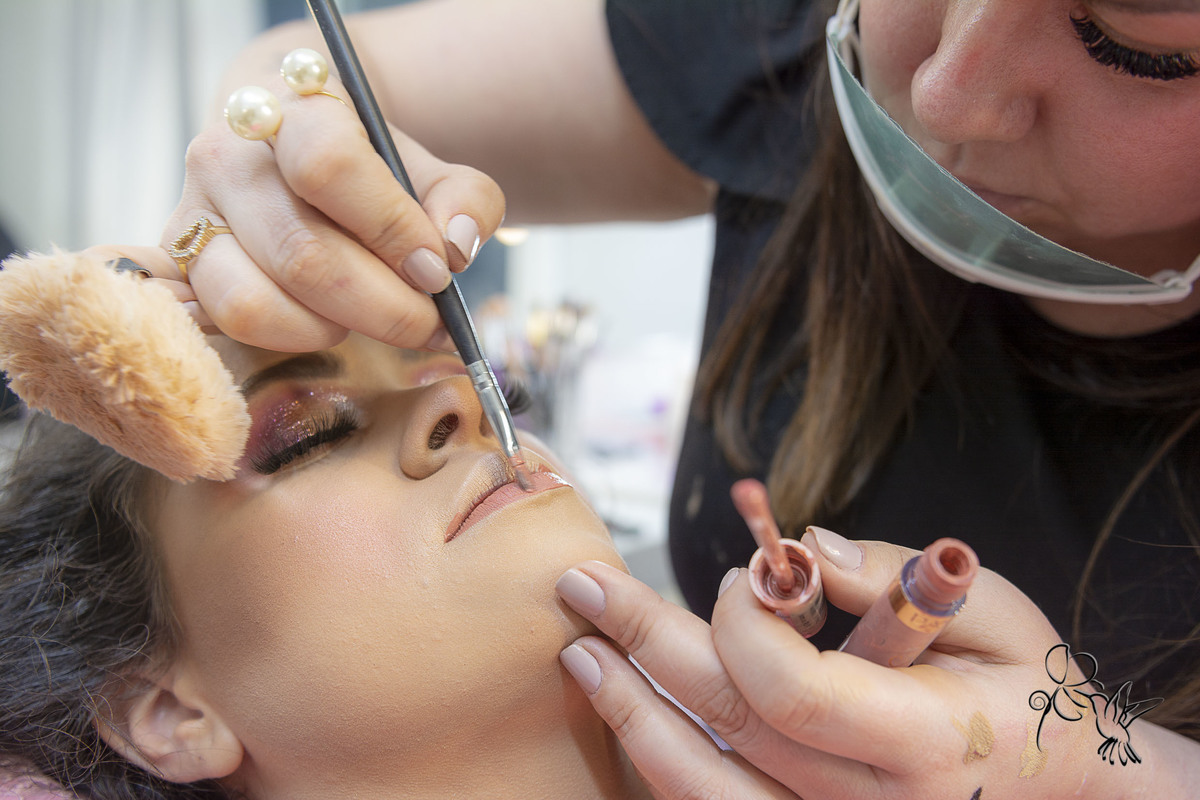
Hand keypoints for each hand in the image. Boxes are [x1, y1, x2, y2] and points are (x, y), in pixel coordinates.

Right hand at [157, 69, 504, 351]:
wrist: (292, 144)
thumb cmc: (370, 166)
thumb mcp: (429, 168)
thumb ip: (466, 200)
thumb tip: (454, 249)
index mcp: (293, 111)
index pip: (330, 168)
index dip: (390, 230)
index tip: (436, 272)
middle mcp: (226, 157)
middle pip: (301, 254)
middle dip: (382, 307)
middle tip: (428, 323)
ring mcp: (192, 214)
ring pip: (254, 303)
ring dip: (331, 330)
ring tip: (371, 318)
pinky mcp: (178, 266)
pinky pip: (226, 326)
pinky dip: (288, 338)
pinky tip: (327, 324)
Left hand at [556, 530, 1187, 799]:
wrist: (1061, 792)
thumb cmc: (1027, 690)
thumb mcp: (995, 613)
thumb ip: (897, 578)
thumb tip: (798, 549)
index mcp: (926, 741)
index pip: (792, 690)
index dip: (743, 624)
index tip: (736, 575)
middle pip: (730, 728)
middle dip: (643, 648)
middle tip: (583, 590)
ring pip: (706, 789)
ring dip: (631, 716)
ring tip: (582, 660)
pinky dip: (666, 766)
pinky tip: (632, 720)